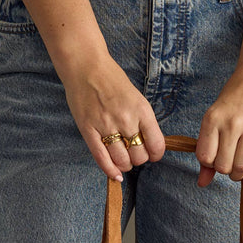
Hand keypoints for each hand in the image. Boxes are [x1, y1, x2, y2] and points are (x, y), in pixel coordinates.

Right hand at [59, 52, 166, 179]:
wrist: (85, 66)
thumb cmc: (112, 80)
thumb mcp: (136, 97)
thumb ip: (143, 120)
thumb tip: (149, 144)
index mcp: (141, 109)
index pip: (156, 145)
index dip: (156, 154)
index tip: (152, 153)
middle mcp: (125, 119)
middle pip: (139, 156)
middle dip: (139, 159)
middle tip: (134, 153)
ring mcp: (106, 126)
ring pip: (122, 161)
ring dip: (125, 165)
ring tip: (124, 160)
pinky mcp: (89, 130)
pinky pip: (101, 159)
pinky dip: (110, 171)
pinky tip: (115, 175)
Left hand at [195, 66, 242, 188]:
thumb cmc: (234, 99)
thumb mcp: (215, 118)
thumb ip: (207, 150)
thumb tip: (202, 183)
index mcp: (213, 118)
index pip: (205, 157)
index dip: (209, 163)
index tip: (215, 157)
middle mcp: (231, 122)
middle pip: (223, 165)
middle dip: (224, 170)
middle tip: (228, 162)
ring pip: (241, 166)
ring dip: (239, 174)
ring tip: (239, 169)